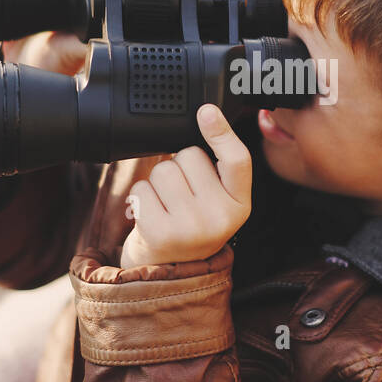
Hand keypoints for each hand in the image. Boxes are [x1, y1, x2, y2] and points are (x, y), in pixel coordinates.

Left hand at [118, 105, 251, 267]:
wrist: (169, 270)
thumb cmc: (192, 225)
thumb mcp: (218, 200)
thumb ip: (216, 167)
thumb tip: (205, 116)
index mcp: (240, 205)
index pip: (238, 160)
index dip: (223, 132)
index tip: (207, 111)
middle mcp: (221, 218)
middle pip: (190, 156)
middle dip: (179, 166)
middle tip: (182, 196)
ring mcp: (191, 227)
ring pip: (164, 169)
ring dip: (158, 181)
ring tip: (166, 205)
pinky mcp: (161, 234)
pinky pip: (143, 188)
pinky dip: (141, 197)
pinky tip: (152, 215)